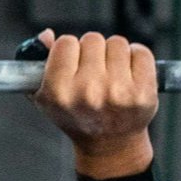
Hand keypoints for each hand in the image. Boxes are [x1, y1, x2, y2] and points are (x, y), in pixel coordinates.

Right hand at [32, 29, 157, 177]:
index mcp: (59, 93)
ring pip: (117, 43)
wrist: (110, 145)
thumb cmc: (76, 115)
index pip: (66, 43)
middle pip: (92, 39)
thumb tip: (47, 35)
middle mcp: (88, 92)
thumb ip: (37, 62)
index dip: (70, 51)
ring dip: (115, 54)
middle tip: (94, 72)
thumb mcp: (46, 96)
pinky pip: (141, 52)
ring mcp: (118, 92)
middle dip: (93, 52)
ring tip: (111, 75)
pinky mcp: (144, 92)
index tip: (73, 64)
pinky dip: (137, 58)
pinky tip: (129, 75)